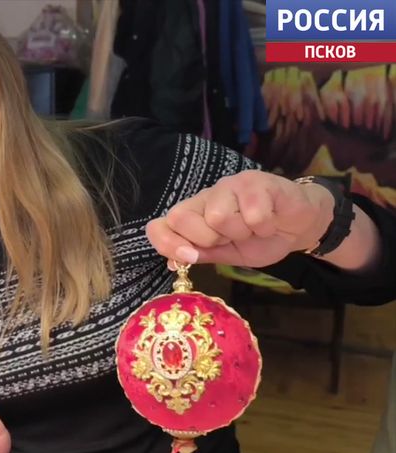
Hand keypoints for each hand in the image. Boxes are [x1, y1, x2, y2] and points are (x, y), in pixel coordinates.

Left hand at [146, 170, 333, 267]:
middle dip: (209, 239)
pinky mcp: (257, 182)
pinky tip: (271, 220)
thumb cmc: (259, 238)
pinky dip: (265, 226)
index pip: (160, 224)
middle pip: (182, 218)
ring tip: (255, 227)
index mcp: (194, 214)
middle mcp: (207, 196)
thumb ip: (201, 254)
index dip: (167, 243)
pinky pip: (253, 215)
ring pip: (217, 217)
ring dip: (242, 232)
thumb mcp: (226, 254)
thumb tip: (172, 264)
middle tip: (233, 237)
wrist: (299, 226)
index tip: (189, 257)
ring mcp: (230, 185)